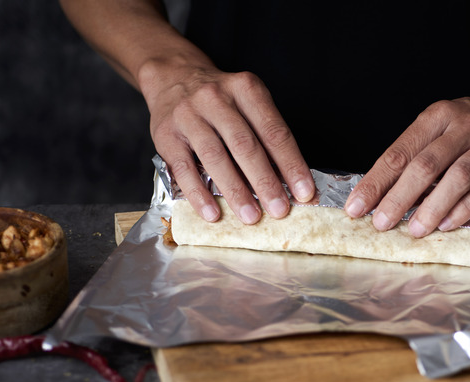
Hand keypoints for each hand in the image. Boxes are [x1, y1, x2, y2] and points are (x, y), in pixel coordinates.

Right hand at [142, 61, 315, 223]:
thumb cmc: (219, 99)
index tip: (304, 191)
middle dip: (265, 181)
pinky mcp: (165, 135)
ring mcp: (188, 115)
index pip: (274, 131)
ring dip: (235, 191)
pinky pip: (183, 169)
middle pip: (245, 145)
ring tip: (251, 216)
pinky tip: (213, 213)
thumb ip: (265, 134)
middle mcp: (216, 98)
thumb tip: (287, 181)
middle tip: (280, 210)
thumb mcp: (247, 101)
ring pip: (215, 157)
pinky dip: (199, 194)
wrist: (172, 76)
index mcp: (246, 89)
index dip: (291, 164)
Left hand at [344, 85, 469, 236]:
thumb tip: (384, 193)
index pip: (399, 152)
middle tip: (380, 223)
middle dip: (398, 198)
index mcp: (438, 116)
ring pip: (457, 177)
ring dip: (433, 207)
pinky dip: (465, 208)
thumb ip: (420, 153)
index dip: (375, 182)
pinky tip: (448, 224)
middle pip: (425, 165)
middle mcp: (463, 127)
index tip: (355, 206)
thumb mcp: (445, 125)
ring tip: (414, 230)